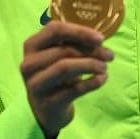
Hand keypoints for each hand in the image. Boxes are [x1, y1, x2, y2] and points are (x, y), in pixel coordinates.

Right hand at [20, 20, 113, 138]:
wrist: (46, 108)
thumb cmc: (55, 74)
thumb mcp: (58, 55)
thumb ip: (73, 44)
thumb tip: (98, 40)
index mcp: (32, 45)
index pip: (54, 30)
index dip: (79, 32)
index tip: (100, 38)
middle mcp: (29, 63)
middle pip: (63, 50)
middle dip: (91, 51)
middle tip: (110, 55)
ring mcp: (35, 84)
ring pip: (65, 68)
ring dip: (91, 65)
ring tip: (105, 68)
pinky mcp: (47, 102)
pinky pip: (73, 89)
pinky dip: (92, 83)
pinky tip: (102, 79)